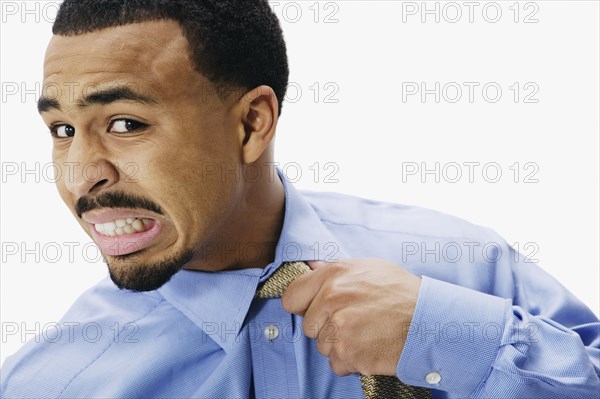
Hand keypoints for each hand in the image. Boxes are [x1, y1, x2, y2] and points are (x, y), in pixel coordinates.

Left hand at [282, 258, 420, 375]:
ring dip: (340, 345)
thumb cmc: (402, 293)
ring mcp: (338, 327)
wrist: (429, 321)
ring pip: (322, 346)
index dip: (303, 306)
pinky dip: (351, 361)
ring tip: (367, 333)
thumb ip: (336, 270)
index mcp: (333, 274)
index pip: (292, 296)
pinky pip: (336, 363)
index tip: (314, 310)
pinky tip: (370, 347)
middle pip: (308, 325)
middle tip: (354, 322)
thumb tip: (311, 267)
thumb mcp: (369, 268)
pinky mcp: (347, 352)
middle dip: (326, 328)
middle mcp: (331, 298)